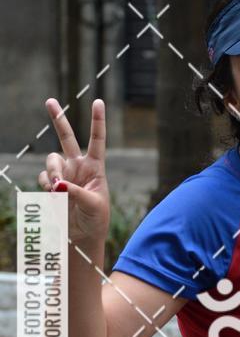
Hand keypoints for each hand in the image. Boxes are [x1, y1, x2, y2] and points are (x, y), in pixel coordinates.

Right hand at [38, 98, 109, 244]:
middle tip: (50, 101)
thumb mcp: (94, 204)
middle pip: (66, 137)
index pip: (97, 140)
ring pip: (51, 161)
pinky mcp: (51, 186)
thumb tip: (58, 184)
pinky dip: (46, 185)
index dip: (97, 121)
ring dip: (52, 172)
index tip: (98, 102)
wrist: (83, 236)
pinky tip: (53, 195)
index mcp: (95, 167)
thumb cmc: (96, 219)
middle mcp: (78, 166)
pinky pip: (44, 178)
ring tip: (58, 188)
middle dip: (58, 119)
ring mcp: (63, 174)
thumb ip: (77, 192)